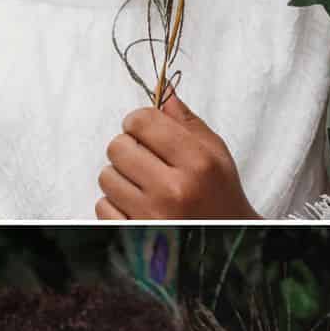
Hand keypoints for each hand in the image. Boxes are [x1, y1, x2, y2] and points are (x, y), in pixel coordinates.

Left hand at [95, 90, 258, 219]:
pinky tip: (136, 206)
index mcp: (197, 163)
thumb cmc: (220, 195)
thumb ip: (186, 122)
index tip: (142, 130)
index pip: (143, 121)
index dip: (137, 121)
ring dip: (120, 177)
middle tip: (143, 159)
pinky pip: (102, 206)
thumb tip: (164, 89)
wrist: (227, 241)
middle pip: (118, 147)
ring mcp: (152, 216)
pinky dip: (115, 204)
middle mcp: (173, 190)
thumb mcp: (215, 154)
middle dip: (128, 148)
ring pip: (106, 176)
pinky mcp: (134, 235)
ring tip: (143, 185)